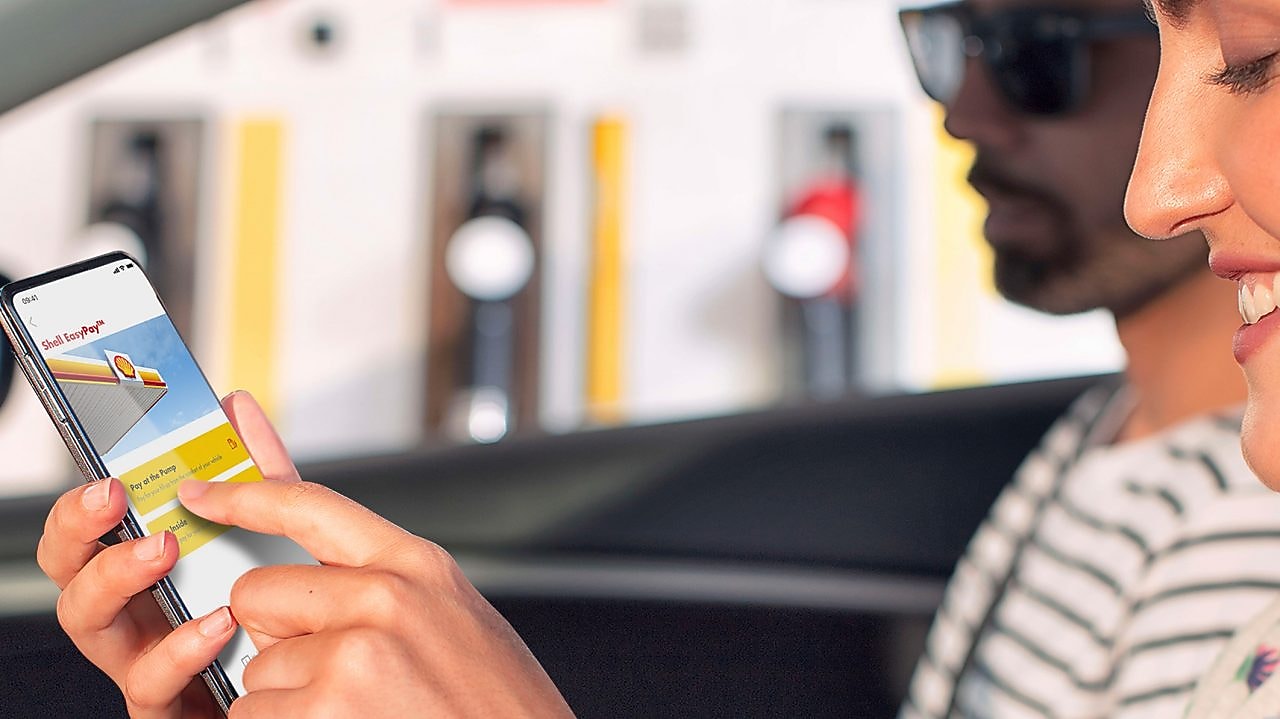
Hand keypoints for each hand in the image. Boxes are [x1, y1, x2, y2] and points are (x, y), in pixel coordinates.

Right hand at [33, 393, 280, 716]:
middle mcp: (132, 617)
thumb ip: (254, 474)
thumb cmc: (276, 615)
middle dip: (78, 532)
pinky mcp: (169, 707)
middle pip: (68, 572)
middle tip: (115, 499)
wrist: (320, 689)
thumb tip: (236, 406)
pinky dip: (180, 649)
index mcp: (145, 574)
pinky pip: (151, 684)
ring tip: (163, 548)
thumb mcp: (271, 535)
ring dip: (117, 579)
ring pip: (89, 625)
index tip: (107, 475)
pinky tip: (217, 623)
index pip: (84, 535)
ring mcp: (142, 662)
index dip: (80, 506)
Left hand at [175, 411, 574, 717]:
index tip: (202, 492)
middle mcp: (386, 596)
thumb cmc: (494, 706)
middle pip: (259, 593)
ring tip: (359, 713)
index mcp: (418, 565)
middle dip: (274, 639)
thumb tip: (303, 579)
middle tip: (334, 677)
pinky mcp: (328, 706)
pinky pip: (253, 715)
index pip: (312, 505)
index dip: (247, 494)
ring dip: (288, 701)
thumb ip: (382, 587)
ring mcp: (355, 652)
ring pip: (256, 668)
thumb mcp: (450, 621)